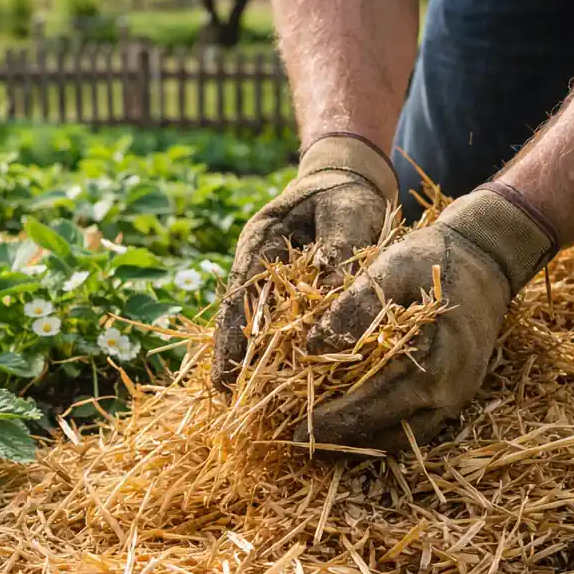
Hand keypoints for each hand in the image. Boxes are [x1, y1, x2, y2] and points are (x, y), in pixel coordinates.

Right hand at [213, 134, 397, 386]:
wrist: (346, 179)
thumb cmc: (347, 195)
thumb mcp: (348, 214)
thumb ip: (340, 252)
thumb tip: (332, 297)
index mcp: (262, 238)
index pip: (241, 292)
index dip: (232, 333)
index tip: (227, 368)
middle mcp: (256, 261)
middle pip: (238, 313)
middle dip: (231, 353)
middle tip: (224, 394)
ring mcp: (265, 275)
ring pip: (251, 321)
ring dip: (248, 356)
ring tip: (239, 395)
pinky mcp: (283, 288)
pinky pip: (272, 322)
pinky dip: (271, 348)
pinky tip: (272, 378)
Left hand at [301, 185, 560, 452]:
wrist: (488, 258)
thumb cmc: (435, 260)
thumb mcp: (391, 268)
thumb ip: (355, 306)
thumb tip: (314, 344)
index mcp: (432, 362)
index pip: (374, 406)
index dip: (334, 422)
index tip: (297, 430)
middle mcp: (448, 390)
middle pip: (389, 434)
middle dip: (342, 442)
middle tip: (300, 441)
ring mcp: (456, 397)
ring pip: (405, 438)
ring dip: (363, 443)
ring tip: (322, 441)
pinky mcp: (457, 396)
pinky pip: (419, 427)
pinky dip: (385, 431)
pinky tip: (354, 427)